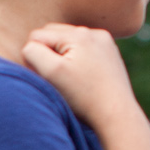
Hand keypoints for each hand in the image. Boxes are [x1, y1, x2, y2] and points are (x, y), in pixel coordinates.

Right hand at [21, 23, 139, 126]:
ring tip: (74, 79)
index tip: (49, 77)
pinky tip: (84, 78)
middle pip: (53, 35)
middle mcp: (95, 33)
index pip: (37, 36)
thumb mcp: (51, 73)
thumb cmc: (83, 97)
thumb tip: (31, 45)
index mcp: (79, 34)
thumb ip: (33, 51)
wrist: (117, 115)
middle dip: (49, 54)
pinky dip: (78, 61)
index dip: (35, 58)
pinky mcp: (111, 55)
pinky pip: (84, 51)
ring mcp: (105, 43)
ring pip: (68, 43)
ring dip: (63, 57)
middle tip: (61, 78)